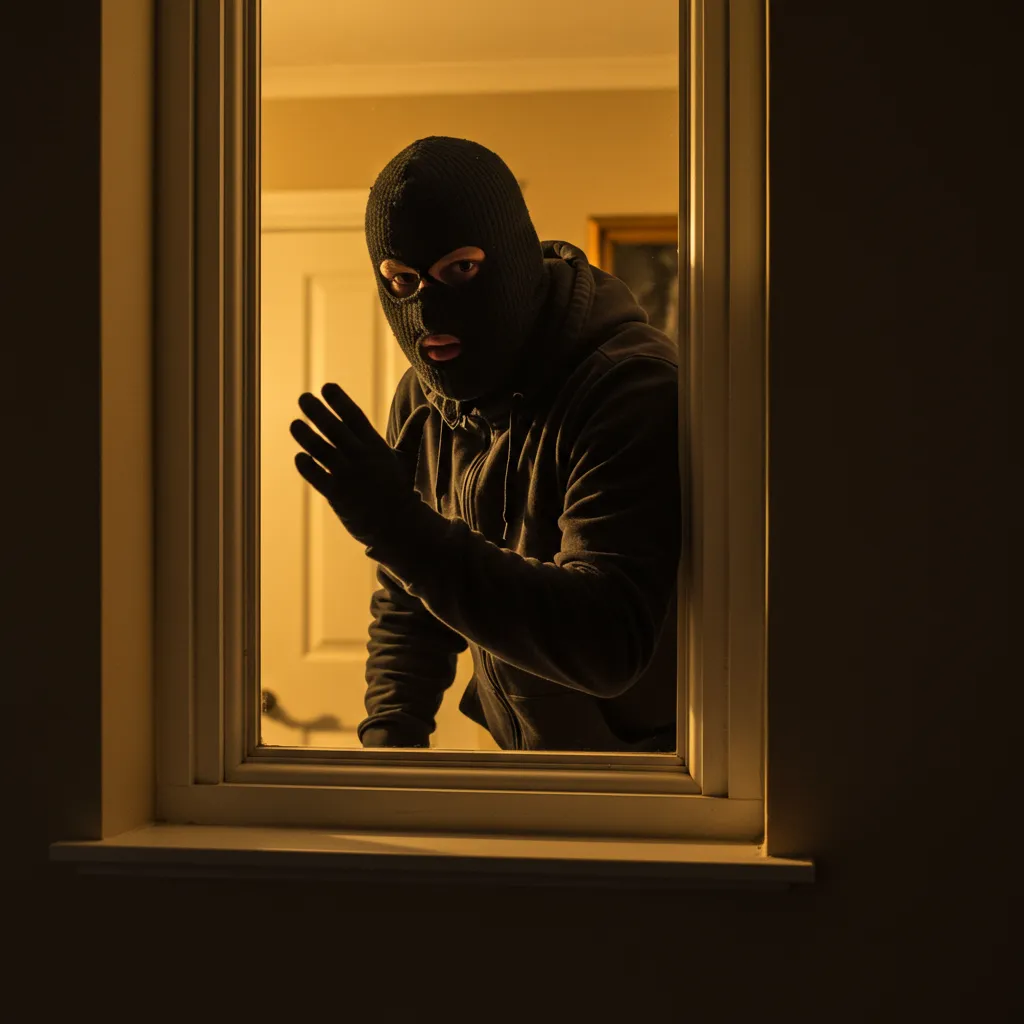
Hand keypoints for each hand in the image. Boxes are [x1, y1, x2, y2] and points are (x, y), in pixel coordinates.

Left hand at [290, 383, 429, 547]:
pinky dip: (308, 467)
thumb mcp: (405, 458)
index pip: (355, 418)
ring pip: (322, 451)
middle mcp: (361, 458)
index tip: (327, 386)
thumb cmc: (398, 488)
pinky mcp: (338, 496)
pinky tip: (299, 457)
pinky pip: (319, 478)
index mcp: (375, 447)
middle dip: (318, 412)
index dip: (340, 401)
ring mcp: (349, 477)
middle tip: (303, 397)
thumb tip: (426, 409)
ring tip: (294, 423)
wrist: (397, 525)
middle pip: (335, 430)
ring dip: (307, 436)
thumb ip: (412, 432)